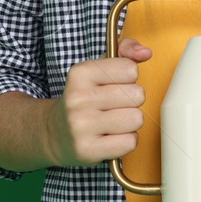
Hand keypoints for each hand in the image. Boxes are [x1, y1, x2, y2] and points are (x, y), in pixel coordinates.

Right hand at [44, 36, 151, 166]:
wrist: (54, 133)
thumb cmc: (84, 97)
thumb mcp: (98, 69)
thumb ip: (124, 51)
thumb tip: (146, 53)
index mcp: (80, 73)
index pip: (130, 69)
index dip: (128, 79)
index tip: (114, 85)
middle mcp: (78, 98)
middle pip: (137, 95)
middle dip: (131, 101)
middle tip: (114, 106)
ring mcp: (81, 126)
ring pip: (136, 118)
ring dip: (130, 122)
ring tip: (113, 122)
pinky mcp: (87, 150)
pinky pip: (130, 142)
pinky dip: (126, 141)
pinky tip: (111, 137)